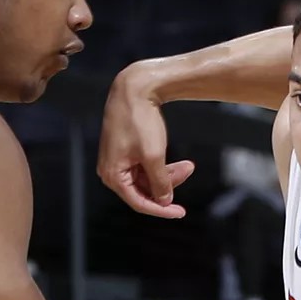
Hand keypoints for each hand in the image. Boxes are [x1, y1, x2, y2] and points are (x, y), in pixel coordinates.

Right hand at [98, 67, 197, 217]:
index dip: (161, 210)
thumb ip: (160, 182)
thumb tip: (164, 201)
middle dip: (168, 184)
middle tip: (189, 170)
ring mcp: (118, 160)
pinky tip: (178, 161)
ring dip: (168, 174)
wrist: (135, 87)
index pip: (139, 202)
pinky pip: (145, 166)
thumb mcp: (153, 156)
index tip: (181, 212)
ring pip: (147, 178)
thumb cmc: (140, 120)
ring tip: (189, 164)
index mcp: (112, 175)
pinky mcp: (125, 150)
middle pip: (144, 190)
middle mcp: (111, 170)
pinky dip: (161, 165)